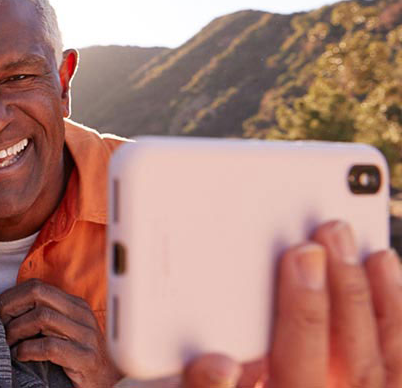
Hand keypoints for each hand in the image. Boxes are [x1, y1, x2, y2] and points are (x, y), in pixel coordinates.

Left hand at [0, 279, 122, 387]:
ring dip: (17, 332)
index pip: (36, 286)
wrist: (106, 385)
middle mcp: (82, 315)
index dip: (11, 298)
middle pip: (38, 294)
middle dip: (10, 309)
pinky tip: (22, 357)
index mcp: (74, 305)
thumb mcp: (50, 332)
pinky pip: (50, 347)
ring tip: (10, 346)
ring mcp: (86, 336)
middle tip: (0, 329)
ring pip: (42, 317)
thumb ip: (23, 314)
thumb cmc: (72, 359)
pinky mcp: (86, 358)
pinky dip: (28, 351)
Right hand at [183, 221, 401, 387]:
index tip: (300, 258)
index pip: (302, 357)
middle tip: (331, 236)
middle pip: (353, 352)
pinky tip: (393, 296)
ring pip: (392, 359)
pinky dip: (400, 328)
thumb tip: (217, 363)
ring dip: (385, 301)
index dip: (304, 305)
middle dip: (343, 287)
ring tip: (374, 256)